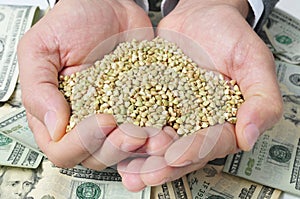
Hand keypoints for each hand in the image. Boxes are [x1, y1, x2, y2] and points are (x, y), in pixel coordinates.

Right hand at [17, 0, 153, 167]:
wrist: (109, 5)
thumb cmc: (72, 22)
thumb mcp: (41, 48)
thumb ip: (38, 89)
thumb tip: (54, 128)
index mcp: (57, 113)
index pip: (62, 150)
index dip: (81, 144)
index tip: (102, 120)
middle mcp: (84, 122)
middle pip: (95, 157)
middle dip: (115, 149)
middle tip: (133, 132)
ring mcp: (114, 118)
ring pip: (124, 151)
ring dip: (141, 149)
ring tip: (156, 135)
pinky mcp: (138, 109)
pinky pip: (148, 132)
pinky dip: (158, 136)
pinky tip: (168, 129)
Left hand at [118, 0, 282, 190]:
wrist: (198, 15)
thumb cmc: (229, 34)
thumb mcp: (253, 61)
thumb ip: (261, 99)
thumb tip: (249, 137)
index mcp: (224, 121)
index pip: (212, 144)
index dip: (195, 152)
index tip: (177, 156)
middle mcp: (196, 123)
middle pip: (180, 151)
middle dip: (162, 165)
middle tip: (144, 175)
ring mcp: (172, 114)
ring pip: (156, 142)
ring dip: (141, 158)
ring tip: (126, 171)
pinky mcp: (150, 101)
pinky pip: (138, 119)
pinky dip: (127, 131)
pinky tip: (113, 142)